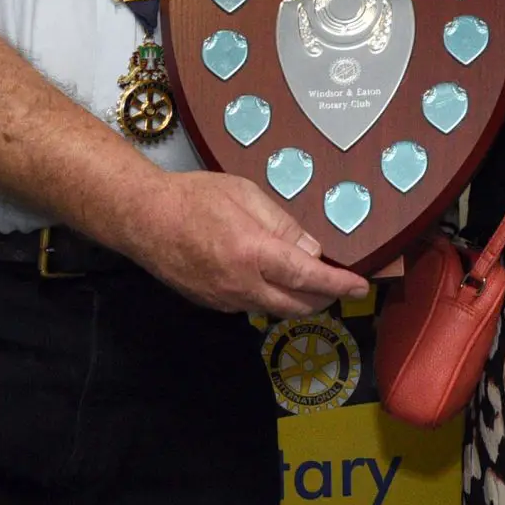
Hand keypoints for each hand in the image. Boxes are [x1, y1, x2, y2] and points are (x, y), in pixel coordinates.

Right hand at [117, 170, 366, 316]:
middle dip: (325, 299)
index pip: (307, 278)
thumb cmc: (195, 197)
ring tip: (313, 284)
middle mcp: (241, 285)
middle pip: (296, 305)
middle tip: (341, 285)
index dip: (339, 285)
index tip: (362, 287)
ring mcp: (224, 300)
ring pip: (275, 310)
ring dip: (299, 301)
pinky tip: (275, 282)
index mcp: (253, 253)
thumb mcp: (246, 195)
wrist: (143, 219)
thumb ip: (283, 225)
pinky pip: (252, 307)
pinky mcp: (211, 304)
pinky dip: (272, 299)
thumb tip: (313, 250)